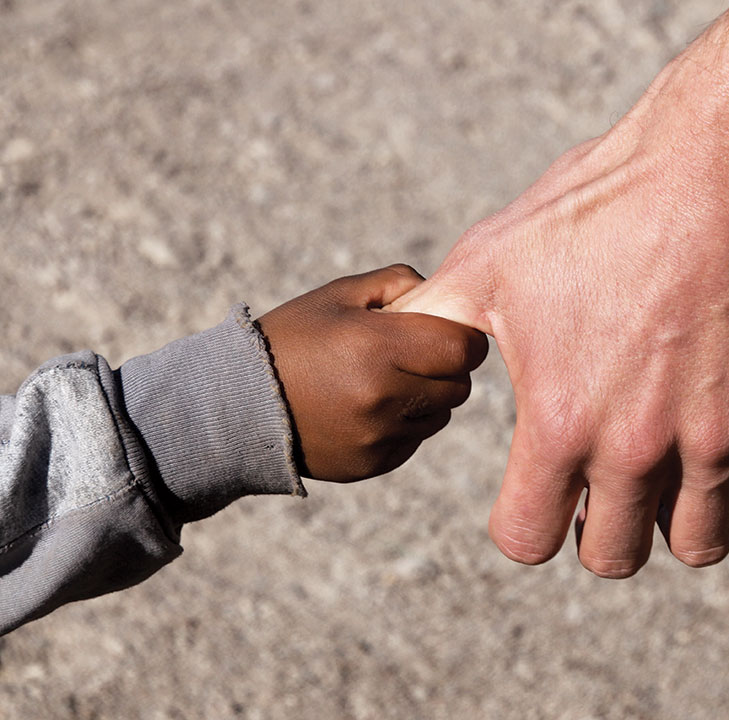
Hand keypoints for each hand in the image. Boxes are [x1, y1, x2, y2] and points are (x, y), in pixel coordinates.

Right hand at [257, 265, 487, 481]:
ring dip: (426, 398)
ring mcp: (377, 436)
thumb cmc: (294, 337)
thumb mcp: (340, 295)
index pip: (463, 348)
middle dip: (445, 368)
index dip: (461, 338)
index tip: (444, 333)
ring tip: (382, 382)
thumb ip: (400, 283)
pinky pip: (414, 440)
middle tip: (412, 356)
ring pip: (440, 415)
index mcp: (376, 345)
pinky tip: (365, 410)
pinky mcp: (372, 464)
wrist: (237, 404)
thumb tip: (449, 296)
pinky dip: (403, 425)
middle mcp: (381, 396)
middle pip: (459, 385)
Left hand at [388, 6, 728, 576]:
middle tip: (607, 484)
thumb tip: (390, 339)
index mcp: (560, 424)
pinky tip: (724, 432)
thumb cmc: (594, 212)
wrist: (716, 169)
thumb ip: (436, 320)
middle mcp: (637, 450)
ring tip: (669, 468)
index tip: (541, 492)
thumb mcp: (490, 261)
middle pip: (614, 559)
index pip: (526, 541)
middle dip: (603, 531)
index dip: (526, 523)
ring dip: (677, 519)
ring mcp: (715, 441)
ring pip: (698, 545)